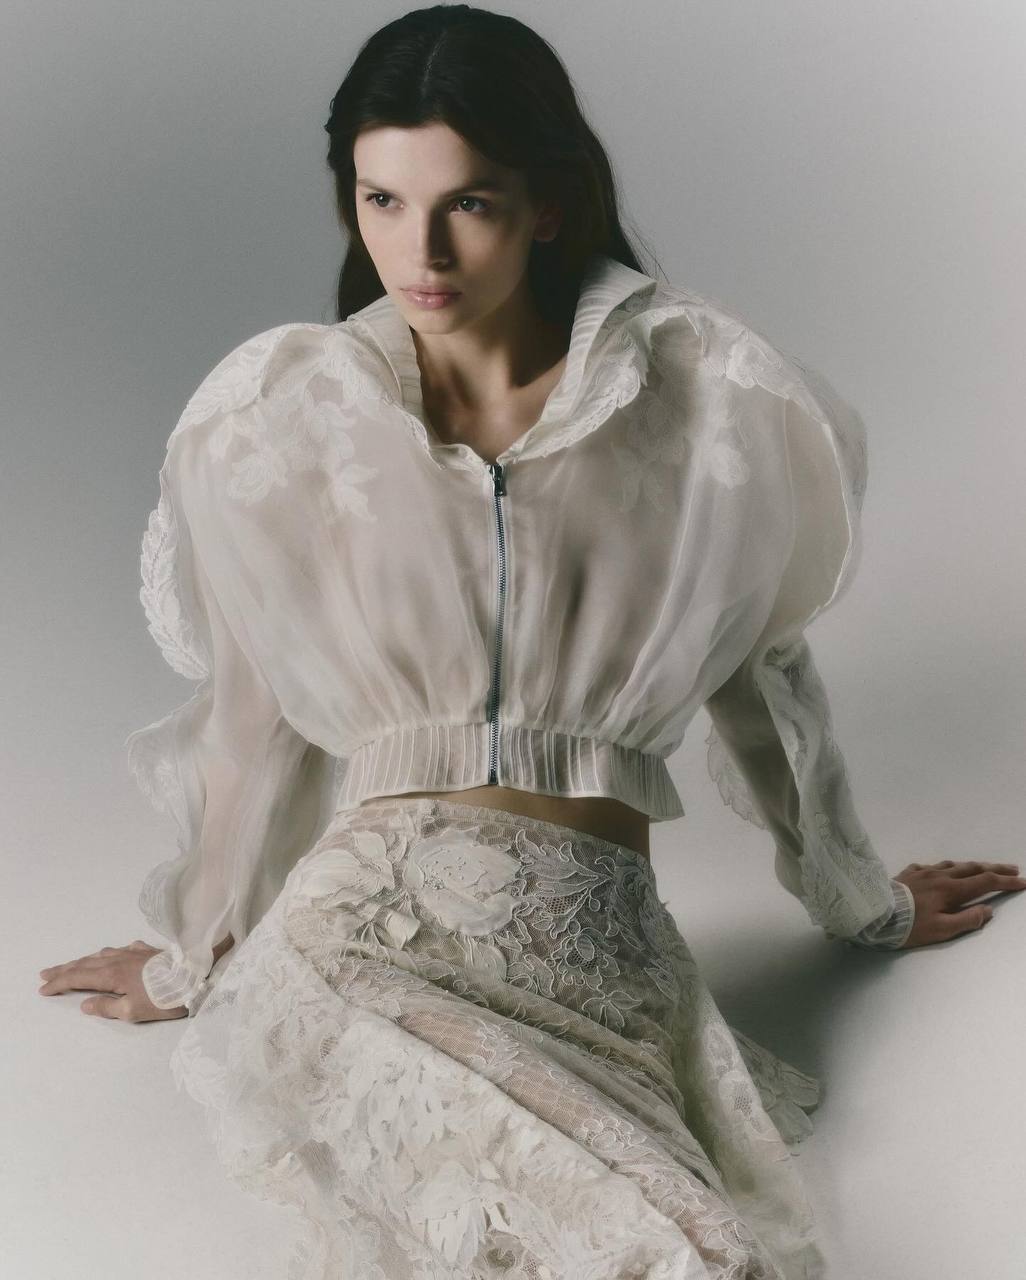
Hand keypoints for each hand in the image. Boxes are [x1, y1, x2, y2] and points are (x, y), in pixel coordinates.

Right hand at [37, 933, 234, 1021]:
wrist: (196, 975)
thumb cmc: (165, 997)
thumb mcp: (134, 1011)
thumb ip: (107, 1007)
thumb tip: (85, 1004)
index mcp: (112, 975)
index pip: (78, 977)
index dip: (59, 983)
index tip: (43, 988)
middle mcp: (119, 959)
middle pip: (86, 963)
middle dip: (64, 969)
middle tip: (46, 974)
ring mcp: (133, 952)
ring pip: (101, 954)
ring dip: (83, 960)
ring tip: (72, 965)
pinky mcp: (147, 950)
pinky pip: (120, 949)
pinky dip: (107, 954)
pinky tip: (111, 955)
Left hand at [894, 860, 1025, 947]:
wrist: (874, 912)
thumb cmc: (909, 925)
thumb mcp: (941, 930)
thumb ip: (967, 920)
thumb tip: (988, 910)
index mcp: (951, 889)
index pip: (986, 882)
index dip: (1006, 881)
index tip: (1023, 881)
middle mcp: (939, 875)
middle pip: (973, 868)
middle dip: (995, 868)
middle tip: (1012, 868)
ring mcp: (922, 871)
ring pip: (952, 864)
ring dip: (970, 866)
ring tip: (980, 869)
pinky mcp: (908, 873)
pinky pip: (931, 867)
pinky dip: (944, 869)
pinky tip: (941, 872)